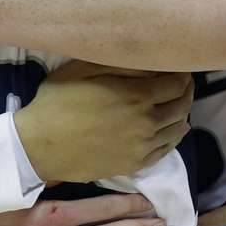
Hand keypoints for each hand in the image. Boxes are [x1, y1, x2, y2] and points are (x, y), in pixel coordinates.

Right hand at [15, 63, 193, 182]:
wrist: (39, 145)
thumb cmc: (58, 101)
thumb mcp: (86, 69)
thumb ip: (124, 64)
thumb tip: (154, 61)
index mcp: (138, 96)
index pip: (178, 83)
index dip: (182, 74)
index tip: (178, 67)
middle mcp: (147, 122)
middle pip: (182, 105)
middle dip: (186, 91)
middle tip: (182, 83)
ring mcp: (142, 147)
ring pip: (177, 129)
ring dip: (182, 113)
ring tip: (178, 103)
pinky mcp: (134, 164)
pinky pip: (166, 150)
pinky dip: (174, 137)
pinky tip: (173, 129)